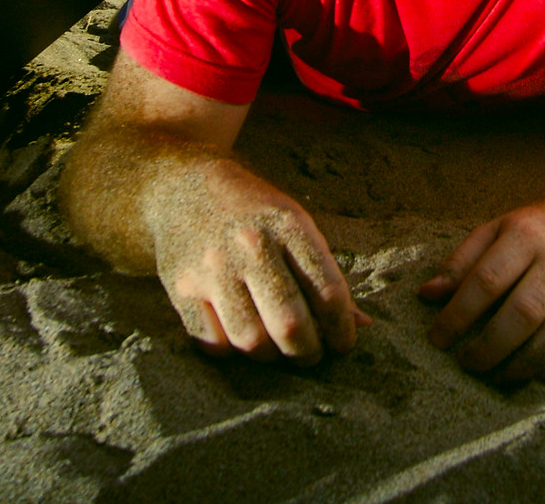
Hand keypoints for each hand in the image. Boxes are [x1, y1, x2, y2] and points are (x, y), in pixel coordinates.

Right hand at [154, 161, 368, 365]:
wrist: (184, 187)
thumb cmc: (254, 212)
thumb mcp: (296, 224)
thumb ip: (325, 274)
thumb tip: (362, 325)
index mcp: (289, 225)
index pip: (328, 292)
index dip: (341, 329)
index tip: (343, 343)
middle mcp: (251, 246)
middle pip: (290, 325)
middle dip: (308, 353)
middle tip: (311, 355)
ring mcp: (213, 269)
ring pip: (251, 341)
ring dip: (271, 356)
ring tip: (278, 349)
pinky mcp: (182, 289)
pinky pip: (214, 343)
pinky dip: (232, 350)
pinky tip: (242, 337)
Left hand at [420, 194, 544, 382]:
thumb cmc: (533, 232)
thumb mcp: (493, 230)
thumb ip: (460, 263)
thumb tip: (427, 295)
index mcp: (527, 236)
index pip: (488, 281)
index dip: (458, 315)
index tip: (438, 339)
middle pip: (525, 313)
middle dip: (490, 347)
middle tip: (467, 363)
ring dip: (523, 365)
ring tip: (495, 374)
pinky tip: (538, 373)